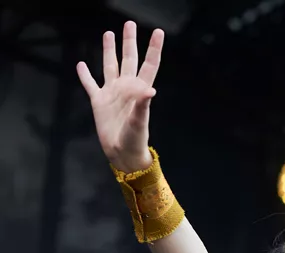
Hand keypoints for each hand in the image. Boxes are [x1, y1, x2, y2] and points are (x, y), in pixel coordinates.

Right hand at [76, 21, 163, 171]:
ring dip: (108, 50)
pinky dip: (85, 75)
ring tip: (108, 33)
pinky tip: (80, 64)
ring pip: (109, 65)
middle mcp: (126, 87)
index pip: (149, 64)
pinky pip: (90, 84)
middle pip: (128, 59)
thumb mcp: (140, 121)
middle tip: (129, 24)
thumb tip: (149, 89)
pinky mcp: (98, 101)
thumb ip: (143, 105)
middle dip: (129, 41)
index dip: (154, 48)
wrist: (122, 153)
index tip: (158, 32)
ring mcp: (112, 93)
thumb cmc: (136, 138)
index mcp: (139, 90)